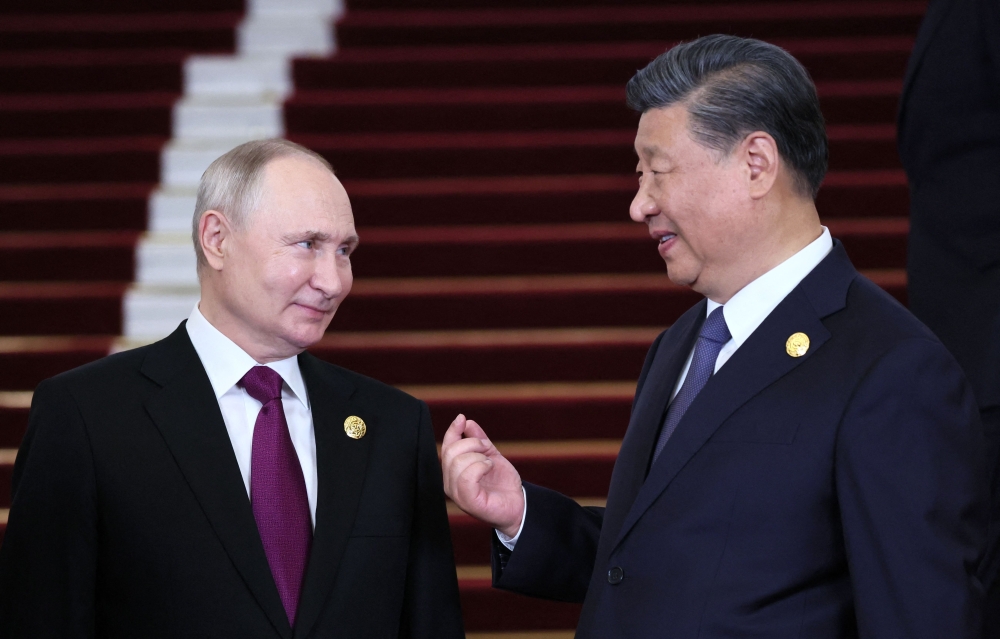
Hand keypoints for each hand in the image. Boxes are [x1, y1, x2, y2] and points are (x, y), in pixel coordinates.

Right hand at [441, 414, 524, 537]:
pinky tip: (489, 467)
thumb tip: (466, 422)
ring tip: (489, 463)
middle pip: (451, 452)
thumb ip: (478, 440)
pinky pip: (466, 476)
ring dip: (479, 456)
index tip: (461, 418)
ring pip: (458, 462)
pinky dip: (480, 466)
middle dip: (473, 443)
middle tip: (487, 449)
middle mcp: (450, 484)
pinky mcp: (468, 501)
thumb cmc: (503, 484)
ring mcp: (457, 494)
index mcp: (453, 473)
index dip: (452, 431)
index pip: (446, 447)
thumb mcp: (491, 455)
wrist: (518, 504)